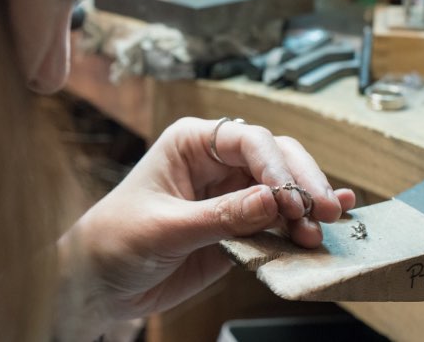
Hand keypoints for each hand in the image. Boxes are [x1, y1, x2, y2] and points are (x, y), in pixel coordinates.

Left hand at [56, 117, 355, 339]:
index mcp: (192, 143)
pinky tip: (324, 228)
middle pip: (275, 159)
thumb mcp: (166, 227)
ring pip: (282, 192)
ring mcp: (230, 197)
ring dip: (304, 209)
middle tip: (322, 210)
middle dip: (301, 182)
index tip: (290, 197)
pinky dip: (298, 228)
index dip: (275, 165)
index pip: (248, 140)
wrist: (99, 283)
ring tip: (318, 232)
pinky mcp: (238, 229)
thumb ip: (221, 215)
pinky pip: (275, 225)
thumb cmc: (115, 240)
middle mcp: (216, 163)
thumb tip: (273, 200)